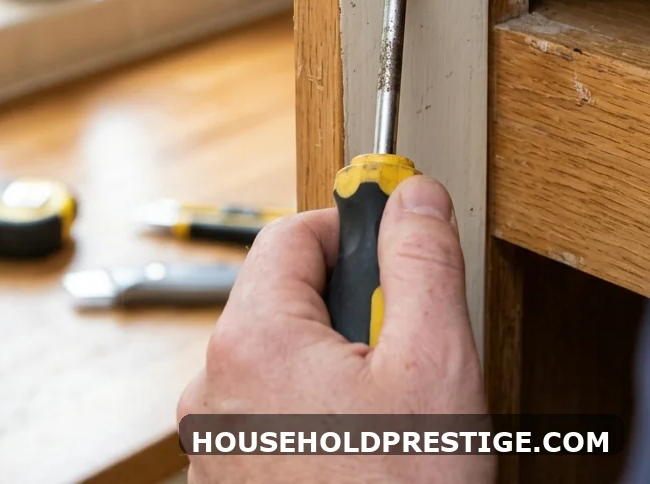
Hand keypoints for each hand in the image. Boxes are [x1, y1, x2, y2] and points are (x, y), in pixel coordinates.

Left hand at [178, 176, 492, 482]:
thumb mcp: (433, 365)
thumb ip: (422, 262)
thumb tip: (414, 196)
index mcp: (252, 343)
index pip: (295, 232)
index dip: (354, 226)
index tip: (397, 234)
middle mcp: (216, 391)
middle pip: (290, 297)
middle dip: (356, 306)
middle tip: (411, 346)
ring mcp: (219, 447)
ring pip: (288, 360)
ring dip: (343, 364)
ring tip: (397, 415)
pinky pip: (278, 416)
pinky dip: (323, 413)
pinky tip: (370, 454)